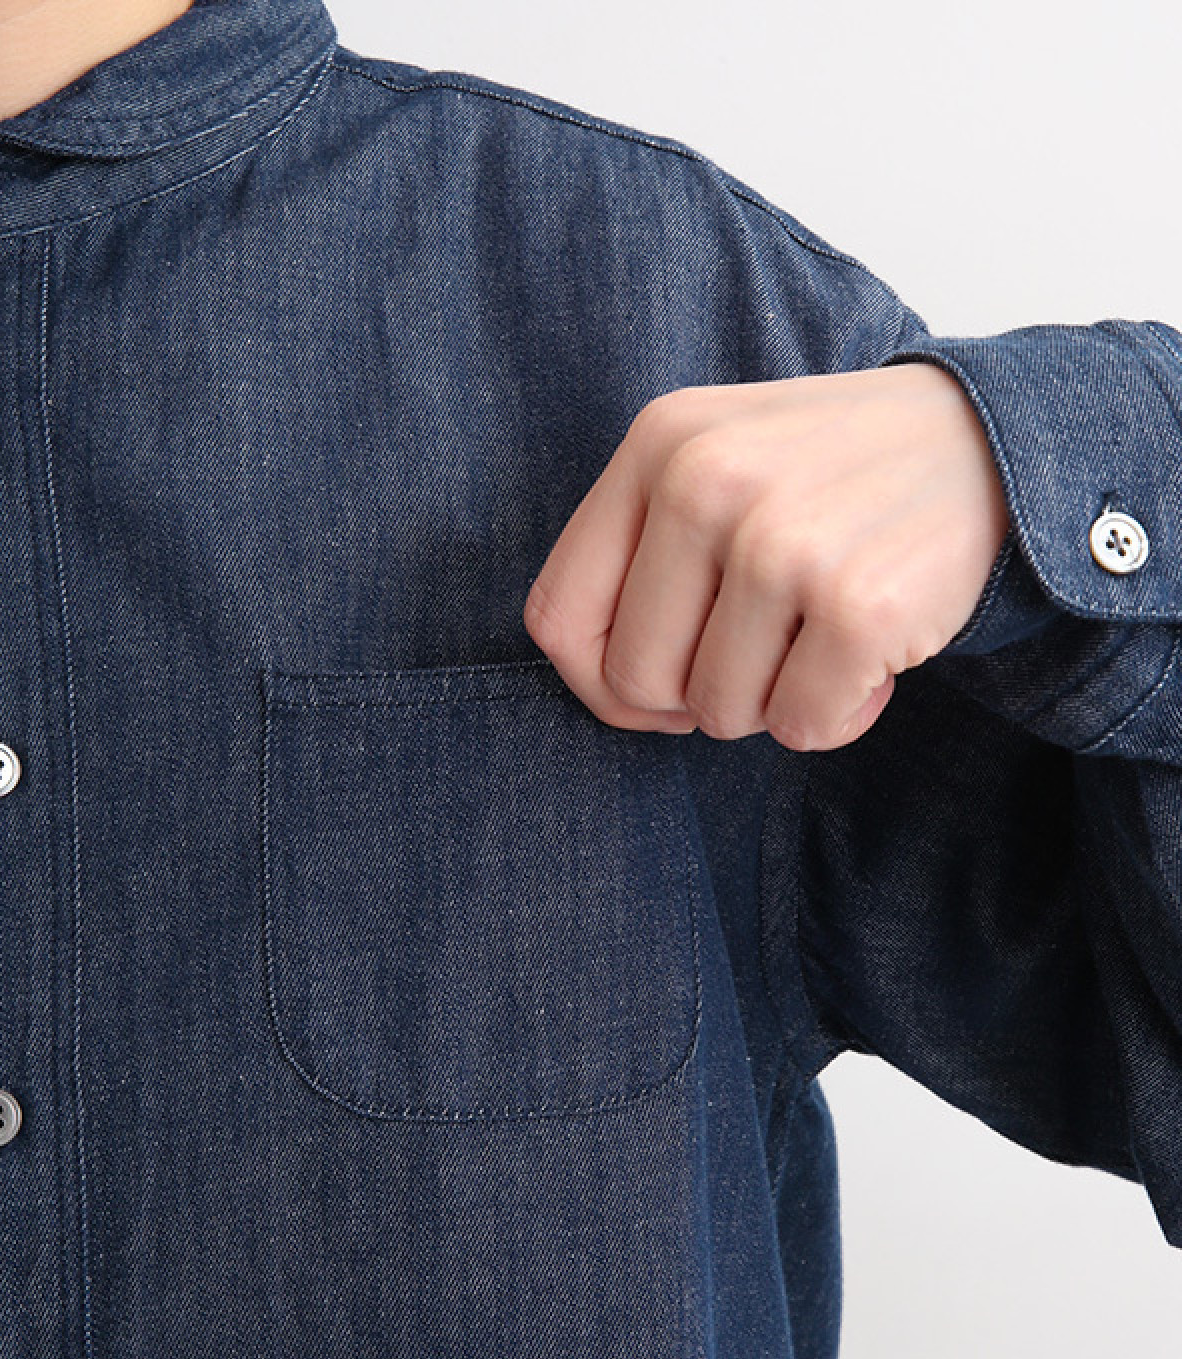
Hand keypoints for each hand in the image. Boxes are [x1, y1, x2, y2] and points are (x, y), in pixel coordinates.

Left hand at [523, 362, 1010, 749]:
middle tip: (766, 647)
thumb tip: (610, 693)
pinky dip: (838, 715)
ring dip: (775, 699)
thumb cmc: (833, 476)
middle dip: (697, 693)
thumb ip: (642, 556)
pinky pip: (800, 728)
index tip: (657, 684)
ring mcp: (781, 542)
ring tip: (824, 632)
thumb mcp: (717, 464)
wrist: (989, 442)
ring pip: (719, 713)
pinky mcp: (856, 605)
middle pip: (635, 679)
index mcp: (657, 444)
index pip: (557, 616)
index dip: (598, 680)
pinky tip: (872, 654)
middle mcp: (707, 482)